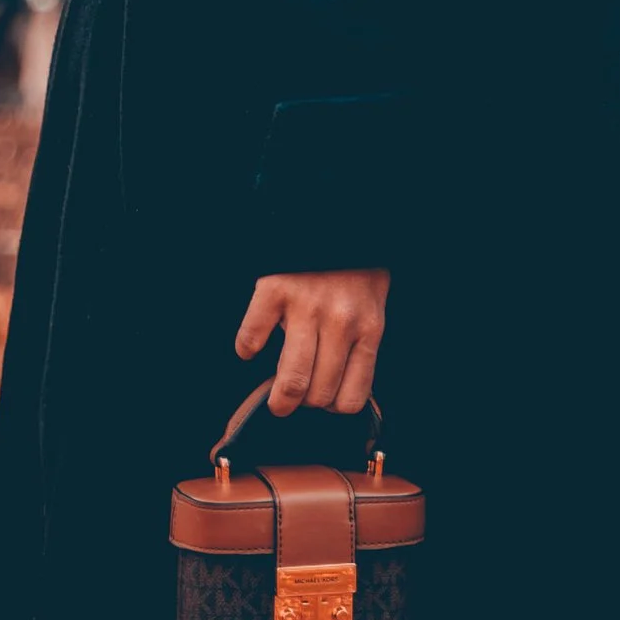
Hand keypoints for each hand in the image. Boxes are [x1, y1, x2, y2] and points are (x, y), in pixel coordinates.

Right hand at [236, 266, 389, 415]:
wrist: (337, 213)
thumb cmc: (356, 269)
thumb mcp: (373, 306)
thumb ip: (360, 346)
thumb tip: (338, 395)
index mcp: (369, 328)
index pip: (351, 398)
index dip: (333, 405)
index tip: (324, 397)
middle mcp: (340, 321)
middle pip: (318, 395)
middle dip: (304, 404)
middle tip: (295, 398)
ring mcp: (306, 306)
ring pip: (291, 381)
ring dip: (279, 398)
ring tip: (276, 397)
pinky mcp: (275, 289)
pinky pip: (251, 339)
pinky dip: (246, 348)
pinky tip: (253, 345)